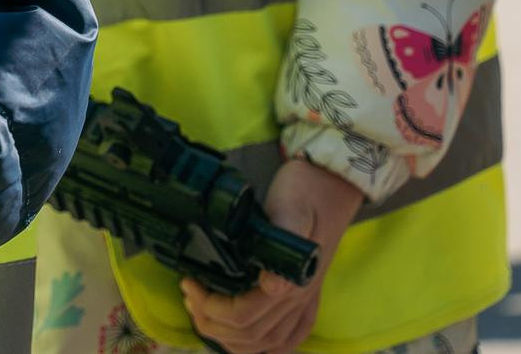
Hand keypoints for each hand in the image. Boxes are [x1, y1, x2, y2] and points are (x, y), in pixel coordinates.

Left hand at [182, 159, 365, 353]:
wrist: (331, 184)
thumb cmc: (305, 191)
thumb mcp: (289, 207)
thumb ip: (284, 239)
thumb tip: (272, 286)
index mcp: (293, 280)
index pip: (245, 317)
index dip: (210, 308)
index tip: (190, 283)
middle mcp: (300, 298)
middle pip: (251, 336)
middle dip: (210, 322)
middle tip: (190, 296)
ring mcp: (306, 300)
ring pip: (267, 343)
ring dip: (230, 337)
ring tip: (204, 312)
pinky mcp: (307, 297)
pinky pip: (291, 338)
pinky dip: (263, 346)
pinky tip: (243, 337)